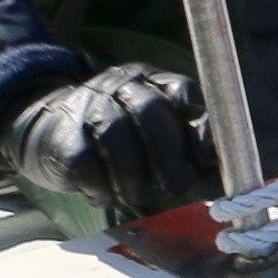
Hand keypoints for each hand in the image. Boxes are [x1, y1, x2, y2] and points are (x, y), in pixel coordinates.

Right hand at [0, 61, 218, 225]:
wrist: (47, 132)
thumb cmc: (117, 140)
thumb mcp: (156, 138)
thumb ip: (191, 154)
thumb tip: (230, 182)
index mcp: (152, 82)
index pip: (183, 91)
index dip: (201, 125)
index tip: (209, 157)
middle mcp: (122, 85)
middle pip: (151, 111)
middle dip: (169, 155)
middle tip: (176, 187)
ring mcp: (89, 104)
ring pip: (116, 135)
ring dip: (132, 176)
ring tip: (134, 195)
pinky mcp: (62, 134)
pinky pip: (85, 161)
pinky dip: (100, 186)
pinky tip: (104, 195)